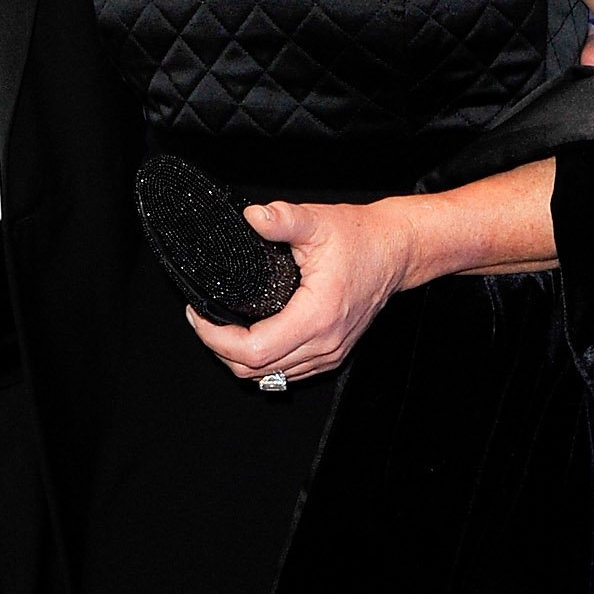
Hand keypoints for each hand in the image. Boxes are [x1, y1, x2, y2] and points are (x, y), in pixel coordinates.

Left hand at [186, 199, 416, 386]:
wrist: (395, 251)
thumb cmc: (362, 239)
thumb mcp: (318, 221)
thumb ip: (283, 219)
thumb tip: (253, 216)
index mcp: (317, 316)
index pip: (253, 350)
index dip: (216, 338)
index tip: (198, 316)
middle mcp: (324, 343)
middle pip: (255, 370)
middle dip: (219, 349)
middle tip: (201, 319)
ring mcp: (329, 353)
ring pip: (269, 377)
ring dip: (238, 358)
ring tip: (219, 328)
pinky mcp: (331, 354)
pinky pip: (287, 372)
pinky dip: (262, 362)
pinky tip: (248, 337)